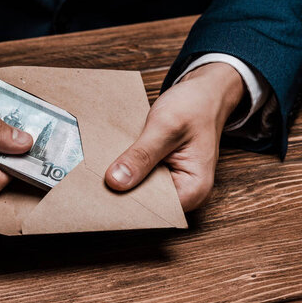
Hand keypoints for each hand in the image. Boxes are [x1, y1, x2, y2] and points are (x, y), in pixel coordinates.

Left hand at [104, 63, 244, 210]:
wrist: (205, 92)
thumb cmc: (196, 106)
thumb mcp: (166, 127)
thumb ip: (142, 155)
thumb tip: (116, 181)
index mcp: (194, 189)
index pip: (155, 209)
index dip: (129, 201)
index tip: (104, 191)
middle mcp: (183, 192)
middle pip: (144, 201)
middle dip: (122, 189)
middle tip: (97, 176)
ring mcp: (171, 183)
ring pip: (137, 188)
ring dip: (122, 177)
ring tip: (103, 165)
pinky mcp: (159, 172)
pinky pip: (137, 175)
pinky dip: (126, 167)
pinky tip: (113, 158)